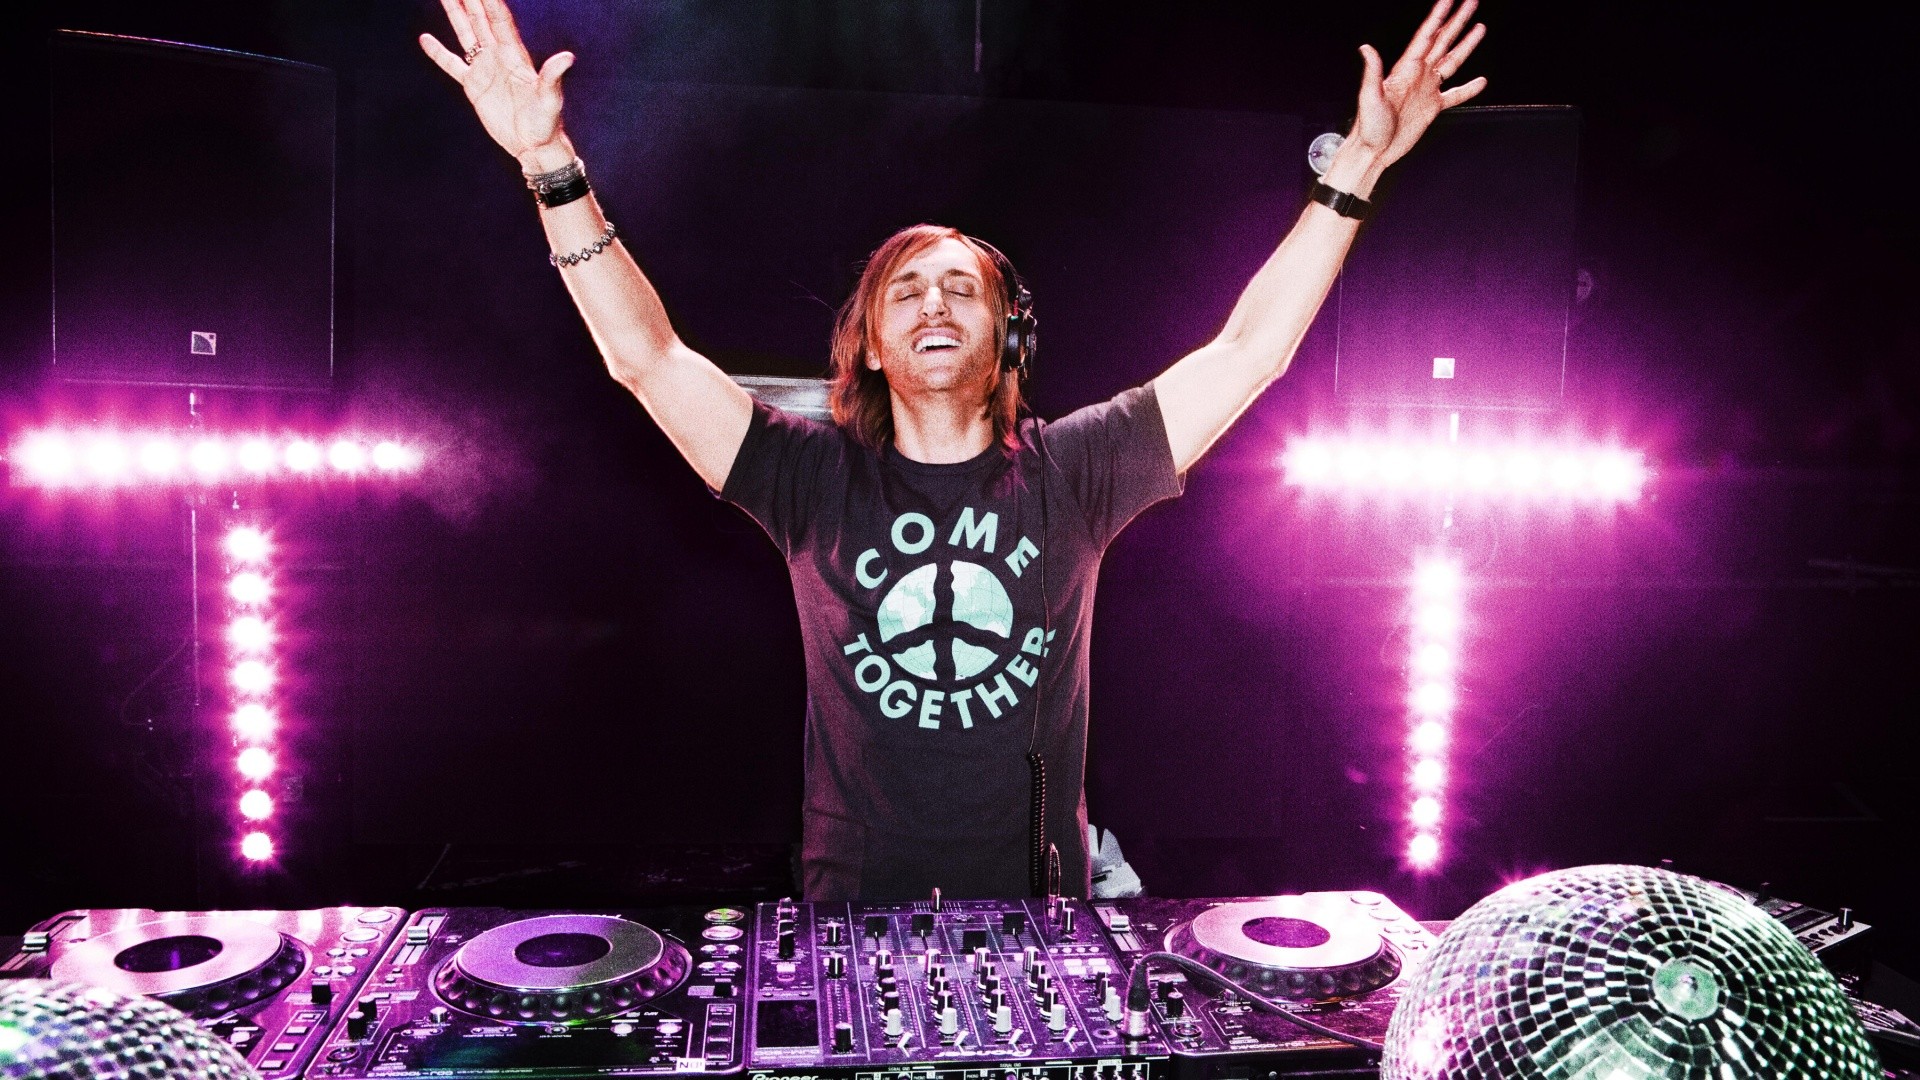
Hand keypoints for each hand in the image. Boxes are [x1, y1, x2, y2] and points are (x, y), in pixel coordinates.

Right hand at [419, 0, 576, 169]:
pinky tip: (426, 39)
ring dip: (455, 14)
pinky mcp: (474, 86)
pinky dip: (439, 53)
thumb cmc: (546, 123)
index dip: (491, 0)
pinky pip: (453, 65)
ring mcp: (485, 69)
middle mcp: (499, 56)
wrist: (534, 146)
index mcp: (515, 55)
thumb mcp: (550, 100)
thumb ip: (553, 77)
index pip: (500, 20)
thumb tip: (567, 57)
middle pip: (481, 19)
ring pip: (466, 34)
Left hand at [1348, 0, 1487, 170]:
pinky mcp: (1431, 107)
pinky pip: (1454, 95)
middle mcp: (1418, 74)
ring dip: (1466, 45)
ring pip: (1451, 62)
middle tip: (1470, 2)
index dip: (1437, 16)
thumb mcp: (1369, 97)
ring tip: (1479, 27)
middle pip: (1443, 41)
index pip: (1426, 36)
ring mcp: (1426, 89)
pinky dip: (1468, 88)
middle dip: (1457, 21)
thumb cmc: (1368, 126)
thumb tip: (1366, 48)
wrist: (1373, 151)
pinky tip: (1481, 81)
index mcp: (1405, 69)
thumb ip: (1373, 71)